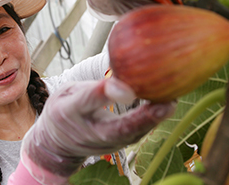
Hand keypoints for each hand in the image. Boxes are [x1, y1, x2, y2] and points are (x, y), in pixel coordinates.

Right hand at [20, 77, 175, 183]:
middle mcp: (86, 132)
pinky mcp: (115, 147)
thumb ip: (92, 89)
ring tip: (171, 103)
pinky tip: (164, 107)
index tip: (125, 86)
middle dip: (143, 118)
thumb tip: (121, 81)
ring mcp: (102, 145)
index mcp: (68, 111)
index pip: (86, 101)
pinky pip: (133, 135)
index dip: (105, 93)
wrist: (57, 143)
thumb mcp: (67, 93)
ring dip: (152, 121)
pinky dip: (150, 123)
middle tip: (166, 103)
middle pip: (117, 128)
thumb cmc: (64, 110)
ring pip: (130, 135)